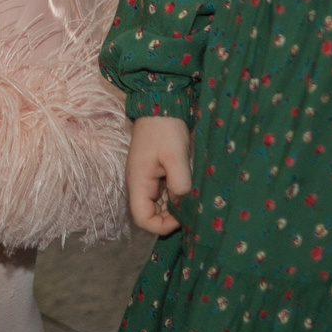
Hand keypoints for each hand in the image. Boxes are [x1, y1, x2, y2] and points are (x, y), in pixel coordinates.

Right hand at [127, 114, 193, 234]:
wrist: (161, 106)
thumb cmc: (165, 130)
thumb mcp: (175, 154)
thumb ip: (179, 181)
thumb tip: (184, 201)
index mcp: (138, 182)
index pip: (142, 218)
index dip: (160, 225)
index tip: (181, 218)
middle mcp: (140, 185)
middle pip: (150, 215)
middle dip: (170, 217)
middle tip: (191, 209)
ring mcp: (148, 180)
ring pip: (159, 206)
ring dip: (174, 208)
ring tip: (193, 201)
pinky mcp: (157, 175)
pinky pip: (164, 195)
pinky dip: (176, 198)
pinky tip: (190, 191)